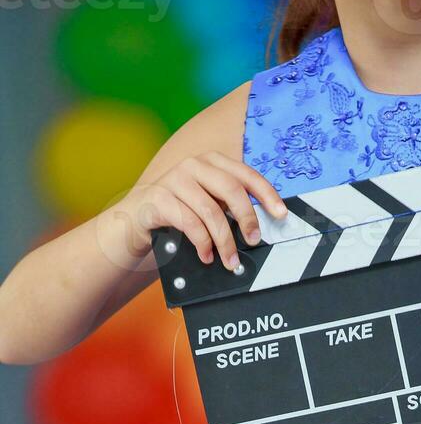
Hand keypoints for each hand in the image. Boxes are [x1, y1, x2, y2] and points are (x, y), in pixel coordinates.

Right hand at [118, 152, 286, 268]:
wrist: (138, 219)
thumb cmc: (180, 214)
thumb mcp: (208, 205)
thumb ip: (228, 207)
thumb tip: (259, 229)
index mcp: (212, 162)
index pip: (246, 174)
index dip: (267, 194)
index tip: (281, 214)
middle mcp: (194, 165)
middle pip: (231, 190)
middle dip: (247, 219)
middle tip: (254, 241)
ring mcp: (174, 179)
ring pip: (211, 211)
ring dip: (224, 241)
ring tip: (230, 261)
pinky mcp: (158, 197)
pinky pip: (189, 223)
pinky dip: (202, 244)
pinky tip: (206, 256)